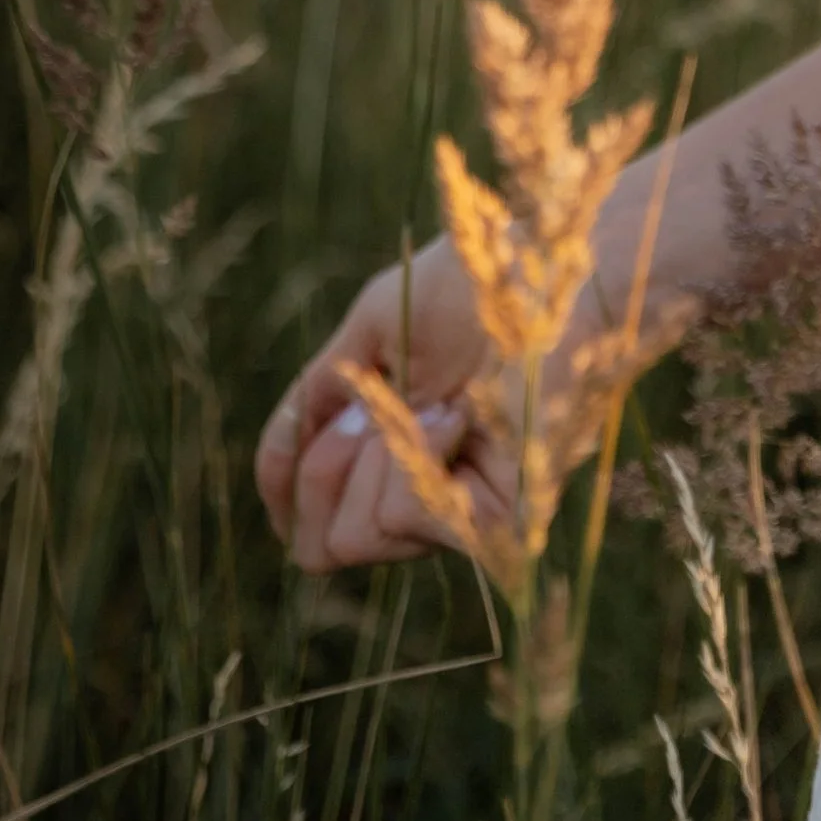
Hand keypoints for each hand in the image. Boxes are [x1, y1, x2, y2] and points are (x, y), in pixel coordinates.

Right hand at [256, 237, 508, 572]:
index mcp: (392, 461)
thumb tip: (273, 488)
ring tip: (442, 402)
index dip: (290, 482)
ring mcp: (457, 516)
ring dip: (376, 457)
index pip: (307, 522)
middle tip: (384, 405)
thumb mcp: (368, 335)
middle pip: (317, 547)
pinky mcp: (493, 524)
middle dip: (327, 469)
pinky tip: (463, 416)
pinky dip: (415, 456)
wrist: (547, 272)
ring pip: (349, 539)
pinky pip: (398, 519)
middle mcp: (422, 501)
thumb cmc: (473, 287)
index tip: (334, 417)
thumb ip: (316, 405)